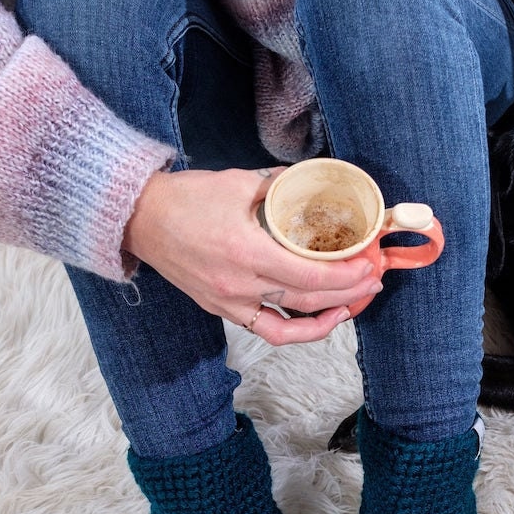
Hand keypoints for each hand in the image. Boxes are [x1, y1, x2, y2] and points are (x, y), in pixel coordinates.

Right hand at [122, 168, 383, 344]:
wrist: (140, 220)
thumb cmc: (187, 197)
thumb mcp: (239, 182)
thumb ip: (281, 188)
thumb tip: (315, 186)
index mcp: (247, 252)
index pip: (310, 275)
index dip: (346, 276)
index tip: (370, 265)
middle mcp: (241, 285)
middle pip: (308, 302)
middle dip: (349, 294)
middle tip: (373, 280)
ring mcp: (230, 304)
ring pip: (291, 327)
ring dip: (328, 318)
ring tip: (352, 304)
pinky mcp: (223, 310)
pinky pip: (267, 331)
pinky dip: (296, 331)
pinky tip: (316, 319)